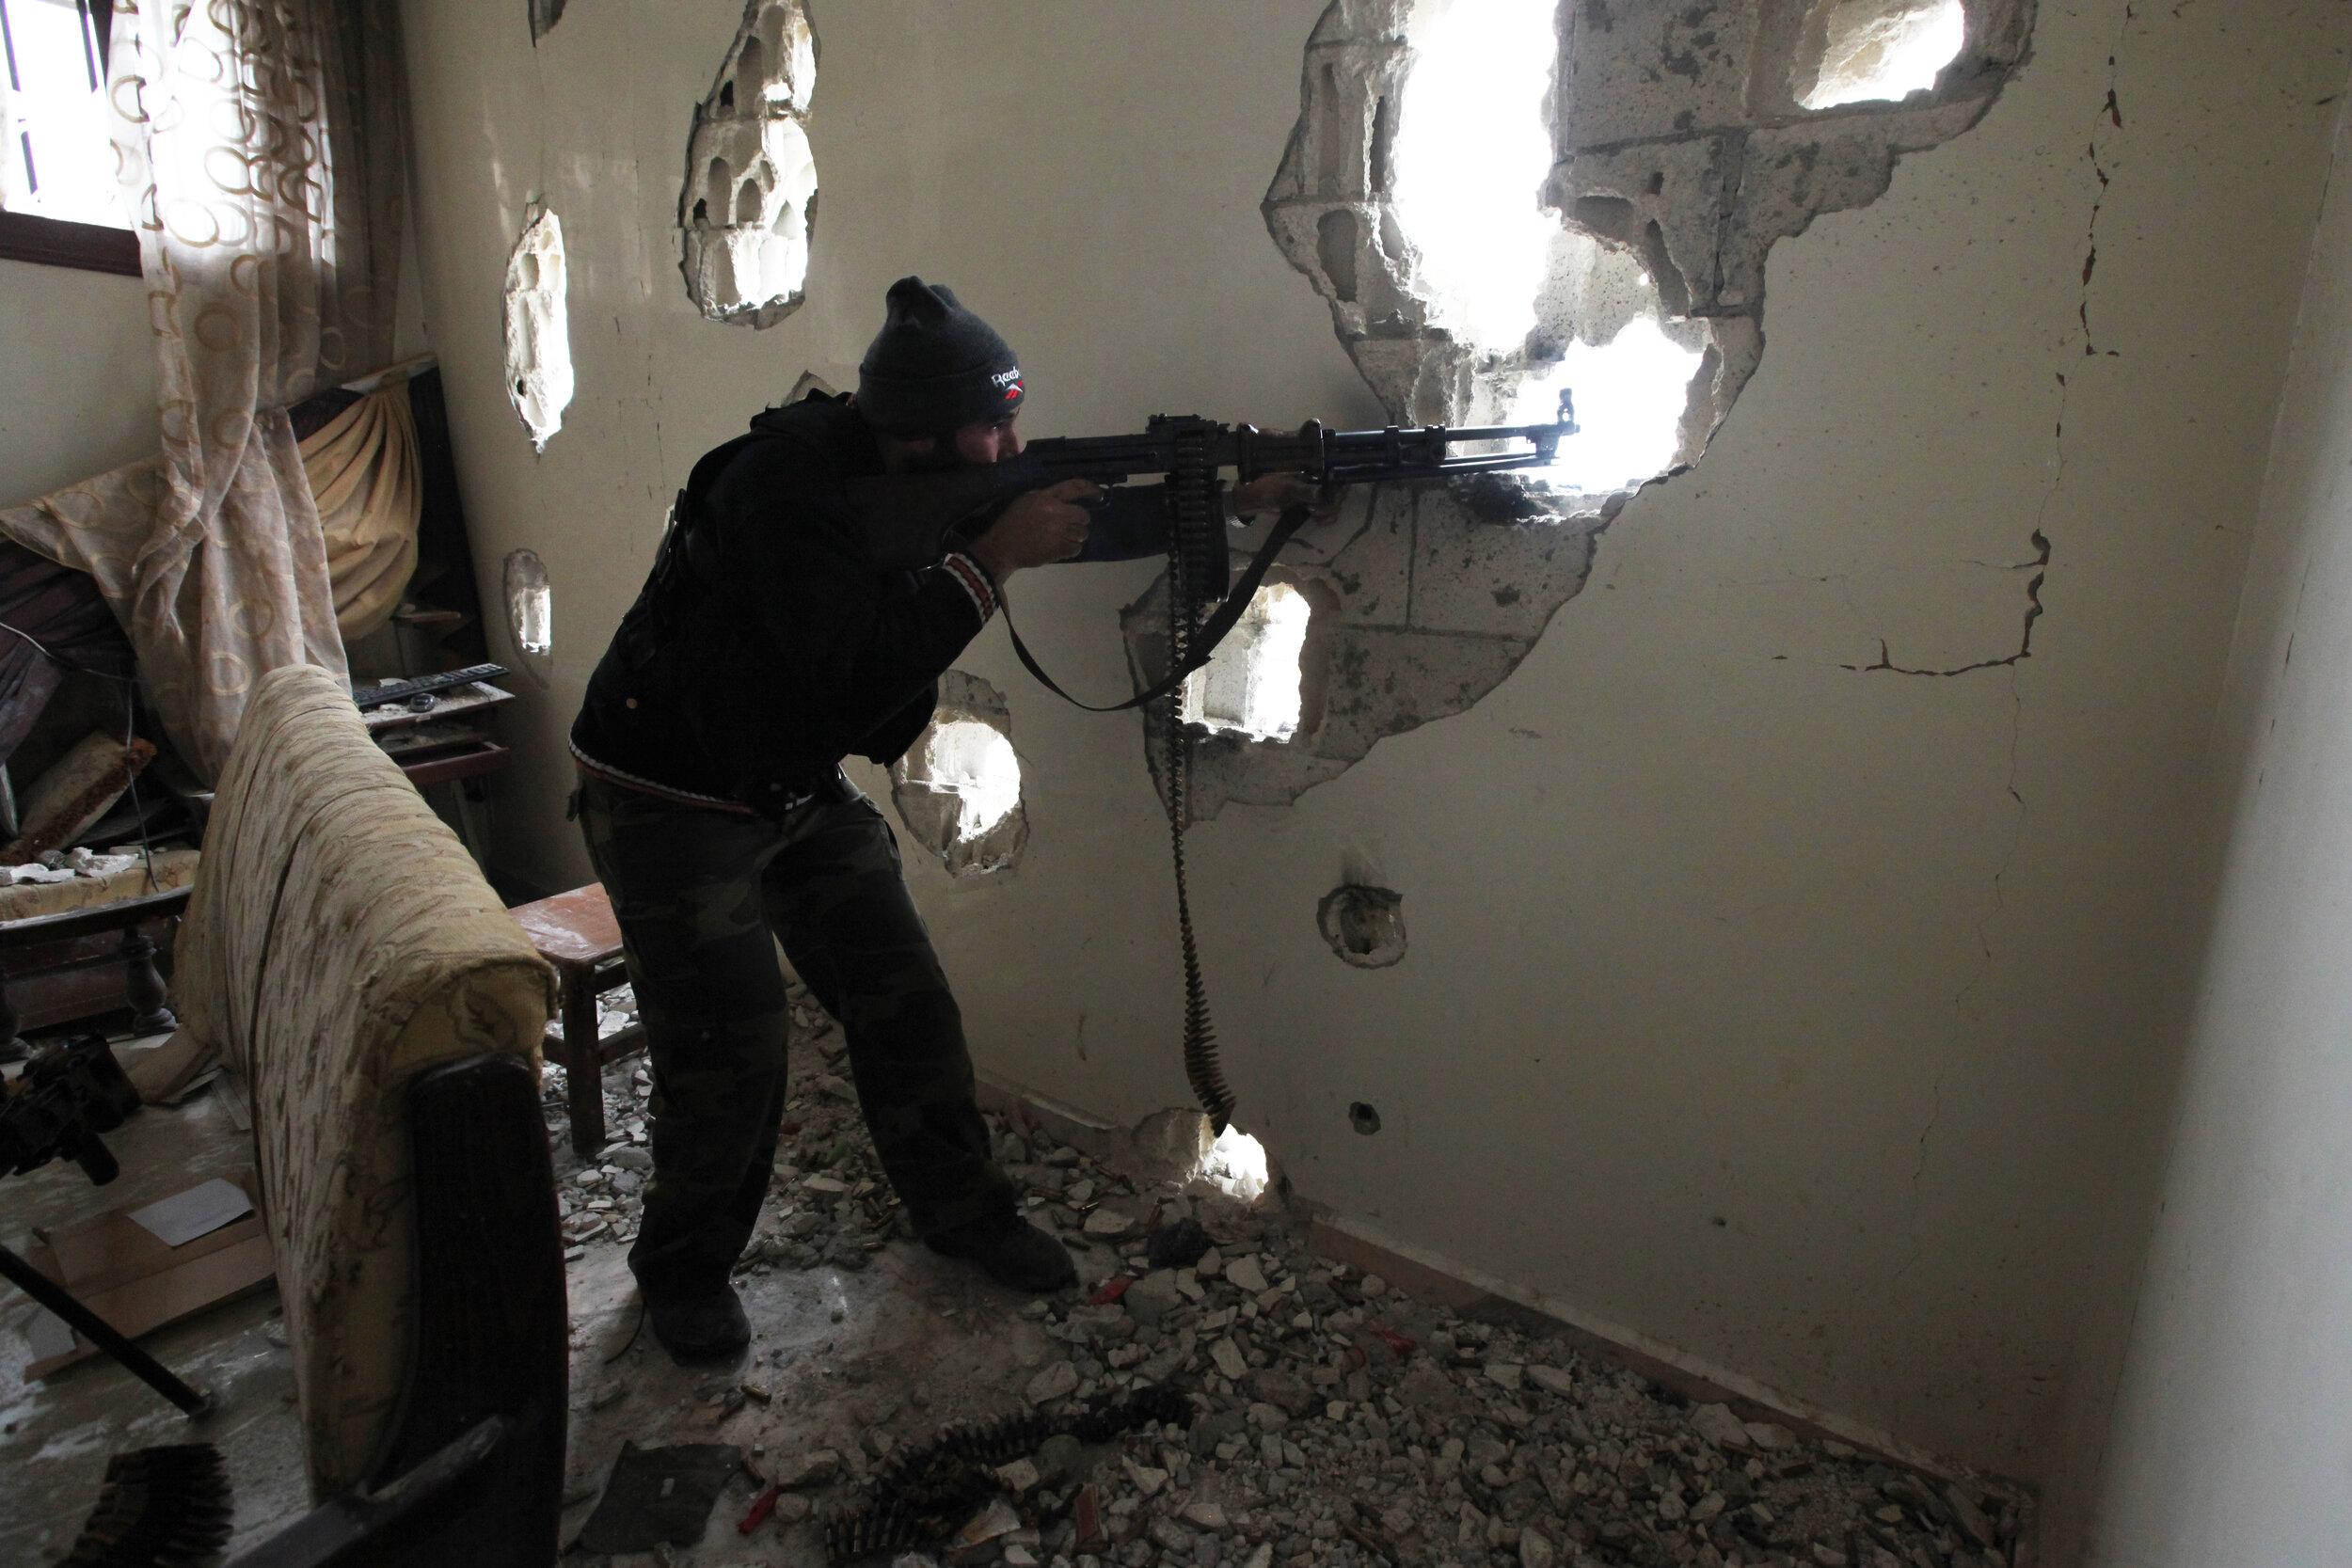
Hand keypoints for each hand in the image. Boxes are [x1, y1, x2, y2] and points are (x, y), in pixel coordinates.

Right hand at [968, 478, 1100, 582]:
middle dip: (1080, 520)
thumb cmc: (1012, 522)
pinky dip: (1071, 549)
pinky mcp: (1059, 549)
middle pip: (1084, 515)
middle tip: (1070, 525)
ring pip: (1083, 533)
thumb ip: (1045, 496)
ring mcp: (1059, 532)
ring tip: (1063, 537)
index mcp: (1046, 497)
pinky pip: (1077, 548)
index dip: (1092, 489)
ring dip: (1076, 536)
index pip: (1075, 487)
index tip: (1099, 494)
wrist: (1002, 547)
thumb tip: (1066, 498)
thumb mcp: (1026, 500)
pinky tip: (1060, 548)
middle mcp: (1056, 512)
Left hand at [1236, 421, 1338, 525]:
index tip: (1332, 496)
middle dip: (1332, 502)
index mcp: (1314, 468)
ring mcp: (1317, 492)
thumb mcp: (1286, 489)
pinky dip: (1326, 518)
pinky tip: (1318, 520)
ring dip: (1328, 511)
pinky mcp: (1314, 505)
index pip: (1338, 474)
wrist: (1256, 500)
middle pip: (1340, 491)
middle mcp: (1319, 478)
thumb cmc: (1269, 488)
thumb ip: (1304, 491)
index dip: (1340, 486)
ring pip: (1335, 503)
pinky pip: (1328, 512)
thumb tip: (1320, 494)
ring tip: (1311, 513)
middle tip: (1314, 508)